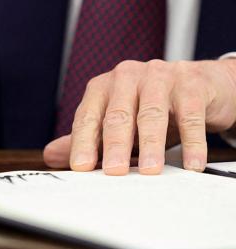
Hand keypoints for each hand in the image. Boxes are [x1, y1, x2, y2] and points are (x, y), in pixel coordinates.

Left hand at [44, 59, 235, 174]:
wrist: (199, 83)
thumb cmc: (150, 105)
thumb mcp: (117, 121)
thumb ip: (87, 137)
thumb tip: (50, 155)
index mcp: (103, 87)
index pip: (88, 116)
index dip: (83, 142)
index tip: (81, 167)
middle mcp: (127, 77)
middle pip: (118, 114)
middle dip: (114, 144)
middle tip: (114, 171)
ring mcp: (159, 77)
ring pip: (151, 113)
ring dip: (151, 144)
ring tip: (150, 170)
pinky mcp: (191, 84)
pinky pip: (190, 115)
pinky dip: (191, 142)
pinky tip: (191, 163)